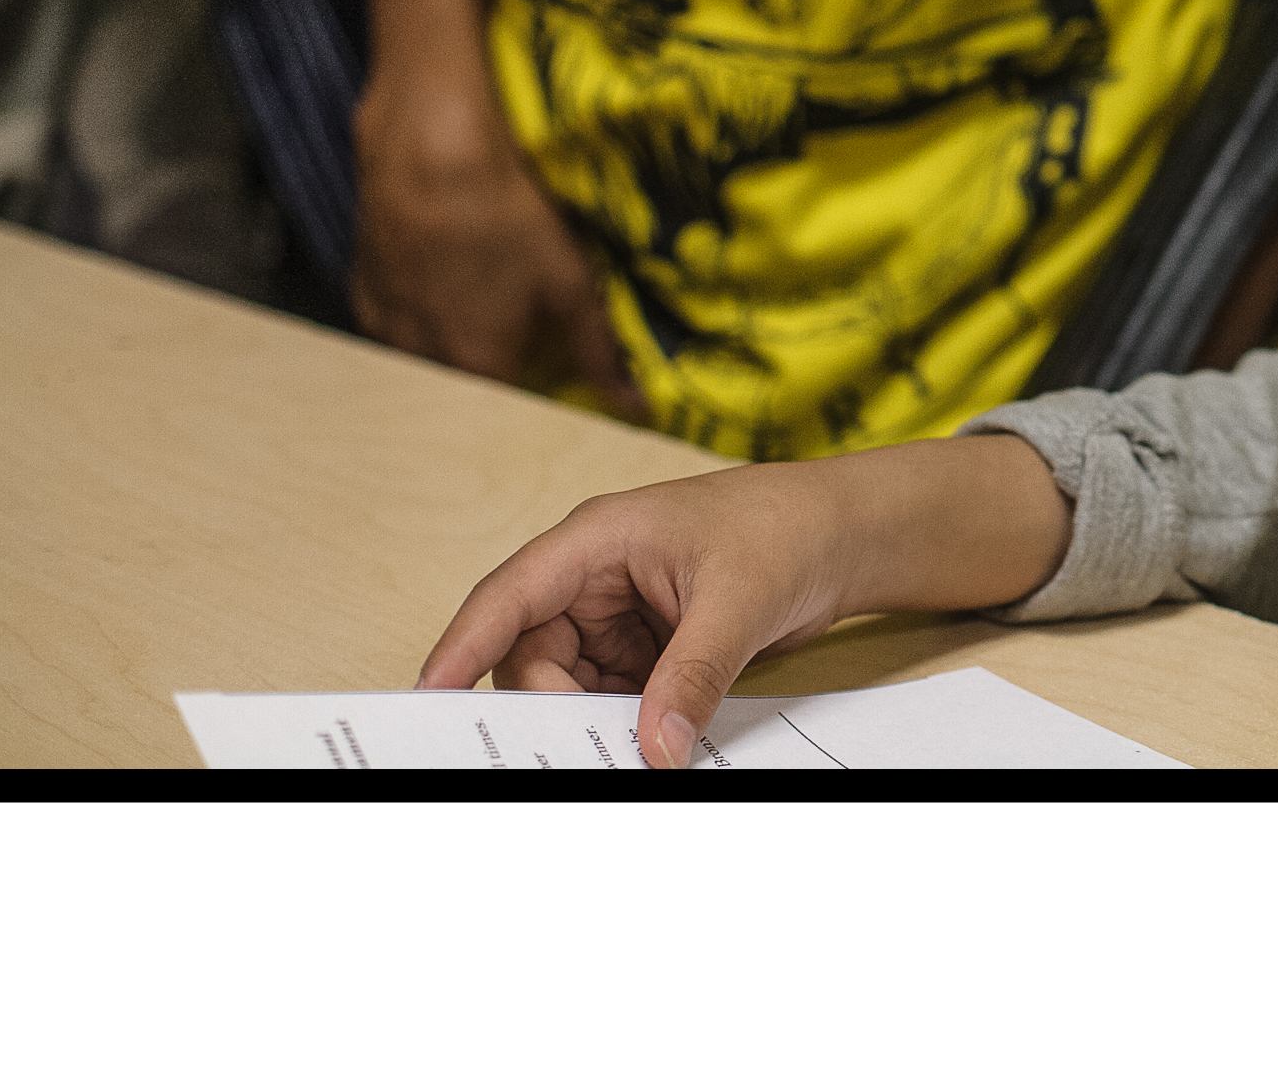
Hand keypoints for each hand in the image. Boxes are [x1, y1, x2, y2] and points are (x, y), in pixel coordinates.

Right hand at [352, 78, 642, 418]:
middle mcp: (419, 360)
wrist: (427, 152)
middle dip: (489, 378)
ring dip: (449, 350)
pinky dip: (420, 319)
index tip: (547, 381)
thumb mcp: (570, 283)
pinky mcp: (363, 293)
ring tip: (478, 304)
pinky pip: (393, 328)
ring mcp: (383, 327)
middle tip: (517, 339)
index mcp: (474, 367)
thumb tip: (634, 406)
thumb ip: (598, 352)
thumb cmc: (505, 217)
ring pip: (421, 363)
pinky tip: (443, 283)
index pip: (501, 416)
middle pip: (459, 392)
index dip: (529, 401)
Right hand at [417, 434, 1071, 766]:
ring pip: (569, 682)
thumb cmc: (790, 527)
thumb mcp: (738, 601)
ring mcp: (620, 612)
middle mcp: (597, 575)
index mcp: (600, 538)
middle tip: (581, 750)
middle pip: (533, 654)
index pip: (510, 594)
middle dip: (551, 705)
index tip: (430, 698)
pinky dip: (625, 720)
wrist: (848, 534)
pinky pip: (611, 694)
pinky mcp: (646, 645)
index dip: (461, 647)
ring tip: (632, 743)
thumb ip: (691, 675)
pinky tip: (655, 735)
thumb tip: (655, 745)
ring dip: (592, 718)